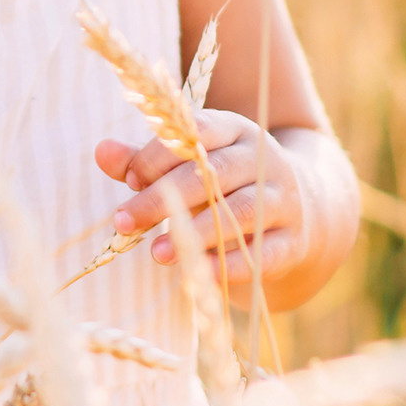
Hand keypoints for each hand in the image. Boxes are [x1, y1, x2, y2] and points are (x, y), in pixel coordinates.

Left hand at [93, 115, 356, 312]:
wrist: (304, 209)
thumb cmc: (225, 184)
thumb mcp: (190, 165)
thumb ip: (145, 161)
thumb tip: (101, 151)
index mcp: (234, 130)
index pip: (197, 131)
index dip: (159, 153)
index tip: (127, 179)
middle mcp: (263, 159)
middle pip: (215, 173)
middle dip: (164, 197)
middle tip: (123, 222)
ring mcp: (284, 199)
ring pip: (241, 212)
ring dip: (197, 233)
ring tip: (157, 254)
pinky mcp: (294, 240)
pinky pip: (265, 252)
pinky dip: (231, 265)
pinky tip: (198, 275)